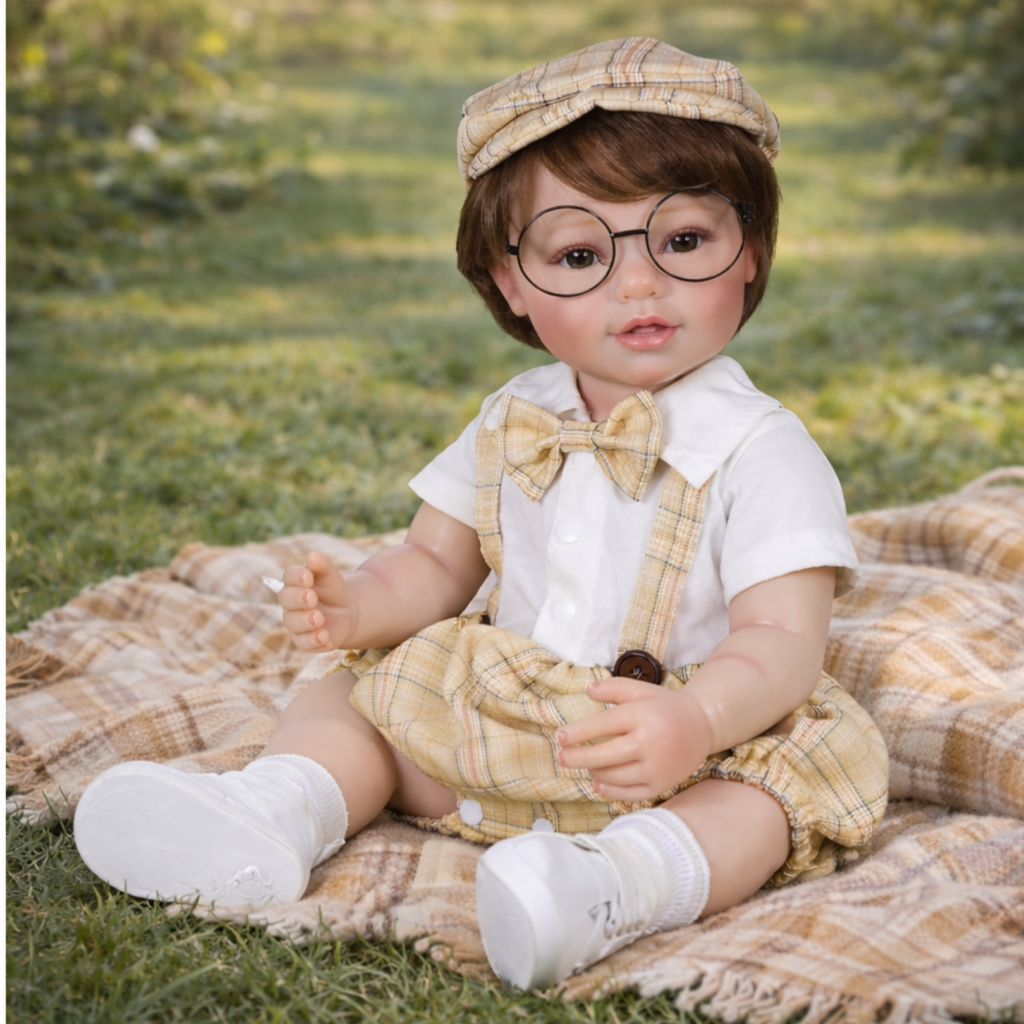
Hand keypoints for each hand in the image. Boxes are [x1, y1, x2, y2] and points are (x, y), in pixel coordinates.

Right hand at [277, 551, 357, 651]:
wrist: (348, 612)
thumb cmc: (334, 590)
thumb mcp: (331, 576)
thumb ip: (322, 565)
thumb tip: (312, 556)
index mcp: (295, 583)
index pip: (288, 577)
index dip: (295, 576)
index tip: (307, 576)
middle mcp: (291, 604)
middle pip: (286, 600)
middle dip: (298, 599)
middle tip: (311, 597)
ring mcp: (296, 623)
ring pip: (292, 623)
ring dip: (305, 621)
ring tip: (319, 618)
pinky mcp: (305, 640)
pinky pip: (303, 643)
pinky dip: (313, 640)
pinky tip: (324, 636)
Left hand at [556, 677, 712, 800]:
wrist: (702, 727)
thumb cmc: (665, 706)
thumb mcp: (641, 690)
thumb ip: (613, 688)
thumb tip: (587, 691)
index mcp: (642, 715)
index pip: (602, 725)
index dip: (578, 733)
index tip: (559, 737)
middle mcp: (649, 743)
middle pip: (604, 756)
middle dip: (577, 758)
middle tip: (561, 757)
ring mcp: (656, 767)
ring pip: (614, 776)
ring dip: (593, 771)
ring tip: (585, 765)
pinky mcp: (661, 785)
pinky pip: (629, 793)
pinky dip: (609, 790)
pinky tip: (597, 783)